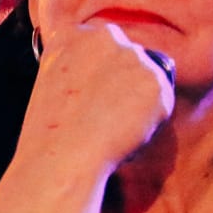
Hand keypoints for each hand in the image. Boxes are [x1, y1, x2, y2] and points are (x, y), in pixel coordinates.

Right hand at [0, 24, 174, 212]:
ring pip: (153, 79)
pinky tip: (124, 136)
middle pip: (136, 60)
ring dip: (140, 110)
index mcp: (62, 40)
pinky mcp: (147, 73)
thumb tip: (91, 81)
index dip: (105, 89)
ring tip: (107, 137)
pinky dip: (153, 120)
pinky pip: (166, 97)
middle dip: (129, 96)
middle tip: (100, 134)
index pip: (105, 48)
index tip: (89, 120)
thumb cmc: (46, 158)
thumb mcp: (53, 103)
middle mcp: (92, 36)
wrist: (55, 175)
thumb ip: (74, 81)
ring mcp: (122, 52)